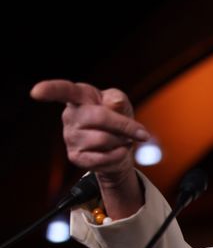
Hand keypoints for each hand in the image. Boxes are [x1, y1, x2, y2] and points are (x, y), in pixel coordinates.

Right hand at [30, 79, 150, 216]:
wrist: (121, 147)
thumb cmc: (118, 119)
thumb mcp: (122, 104)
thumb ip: (118, 100)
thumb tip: (113, 103)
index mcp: (79, 97)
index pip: (63, 90)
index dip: (49, 90)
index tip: (37, 92)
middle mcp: (70, 115)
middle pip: (100, 117)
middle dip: (125, 125)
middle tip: (139, 132)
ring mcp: (70, 137)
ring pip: (104, 139)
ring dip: (122, 141)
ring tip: (119, 140)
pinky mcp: (75, 157)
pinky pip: (103, 157)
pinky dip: (119, 155)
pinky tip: (117, 151)